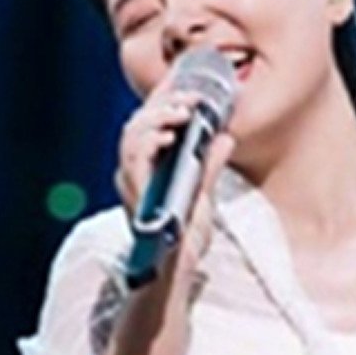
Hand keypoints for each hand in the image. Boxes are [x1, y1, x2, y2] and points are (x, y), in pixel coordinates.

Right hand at [114, 81, 236, 278]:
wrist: (174, 272)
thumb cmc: (184, 240)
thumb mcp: (204, 196)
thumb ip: (210, 167)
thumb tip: (225, 137)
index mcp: (149, 168)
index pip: (151, 122)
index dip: (165, 98)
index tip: (189, 82)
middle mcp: (134, 172)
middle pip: (139, 121)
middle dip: (165, 101)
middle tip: (194, 96)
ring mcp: (130, 181)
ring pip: (133, 132)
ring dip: (160, 115)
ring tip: (186, 109)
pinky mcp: (134, 192)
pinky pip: (134, 155)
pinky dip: (152, 138)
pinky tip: (172, 131)